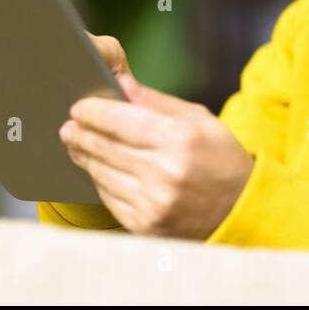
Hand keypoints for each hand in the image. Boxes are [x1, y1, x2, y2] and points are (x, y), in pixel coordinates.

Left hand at [59, 34, 254, 239]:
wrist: (240, 209)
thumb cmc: (220, 157)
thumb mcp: (199, 120)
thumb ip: (158, 103)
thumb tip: (122, 85)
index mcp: (179, 139)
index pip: (121, 120)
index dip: (94, 112)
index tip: (79, 107)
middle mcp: (165, 172)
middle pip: (106, 147)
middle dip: (81, 134)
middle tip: (68, 126)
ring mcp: (154, 202)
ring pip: (103, 174)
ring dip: (85, 157)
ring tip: (76, 145)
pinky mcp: (147, 224)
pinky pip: (110, 199)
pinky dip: (99, 182)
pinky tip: (96, 170)